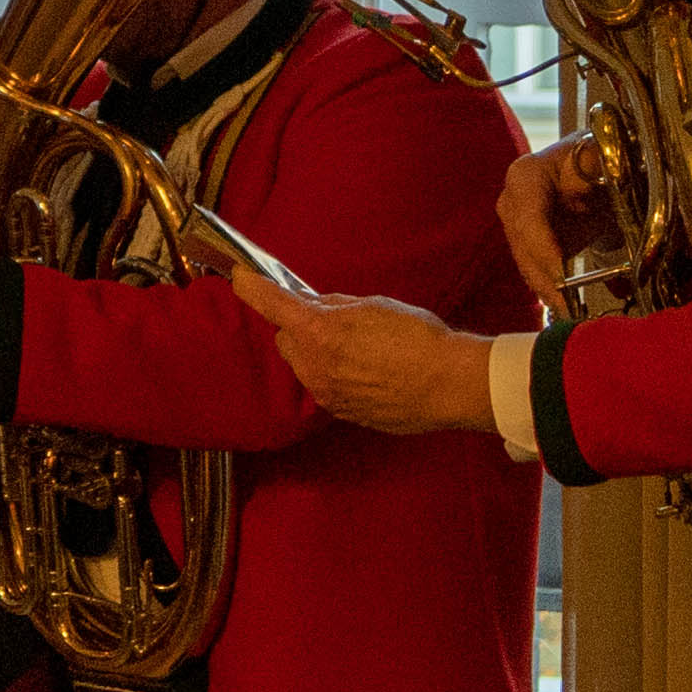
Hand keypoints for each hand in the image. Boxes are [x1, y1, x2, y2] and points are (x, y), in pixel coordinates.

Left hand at [244, 275, 498, 434]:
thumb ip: (336, 306)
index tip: (240, 278)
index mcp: (318, 333)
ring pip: (304, 367)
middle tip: (327, 317)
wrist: (451, 386)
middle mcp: (314, 367)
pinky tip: (367, 370)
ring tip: (356, 346)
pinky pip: (326, 387)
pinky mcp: (343, 414)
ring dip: (316, 353)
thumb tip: (313, 304)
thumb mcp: (375, 306)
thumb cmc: (418, 338)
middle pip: (286, 340)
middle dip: (298, 327)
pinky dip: (335, 375)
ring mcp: (327, 395)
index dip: (252, 288)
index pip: (271, 305)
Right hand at [498, 141, 611, 305]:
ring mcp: (518, 227)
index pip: (528, 219)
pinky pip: (537, 272)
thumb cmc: (597, 158)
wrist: (597, 167)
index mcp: (525, 177)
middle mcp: (513, 203)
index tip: (562, 278)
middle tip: (567, 309)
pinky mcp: (530, 247)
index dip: (544, 251)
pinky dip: (552, 291)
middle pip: (524, 248)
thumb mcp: (599, 155)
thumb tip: (579, 187)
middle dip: (546, 281)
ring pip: (527, 265)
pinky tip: (566, 309)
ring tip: (569, 314)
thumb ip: (591, 165)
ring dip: (549, 292)